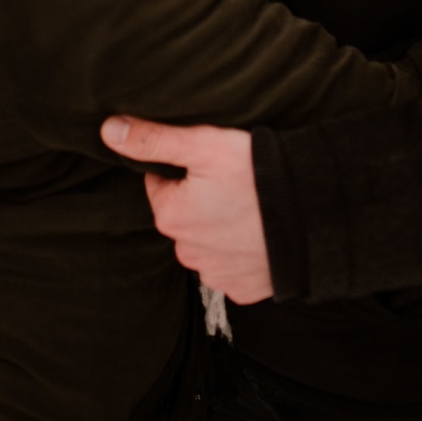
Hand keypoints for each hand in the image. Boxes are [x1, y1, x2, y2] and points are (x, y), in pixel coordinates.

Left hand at [100, 117, 273, 303]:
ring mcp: (217, 275)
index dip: (184, 169)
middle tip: (234, 182)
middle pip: (184, 214)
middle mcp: (187, 252)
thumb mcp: (203, 145)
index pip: (161, 184)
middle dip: (201, 199)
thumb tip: (108, 131)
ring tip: (249, 205)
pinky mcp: (244, 290)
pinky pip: (233, 266)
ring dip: (221, 226)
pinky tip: (259, 232)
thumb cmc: (256, 175)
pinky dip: (242, 251)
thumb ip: (154, 139)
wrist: (313, 216)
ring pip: (207, 242)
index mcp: (171, 216)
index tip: (210, 163)